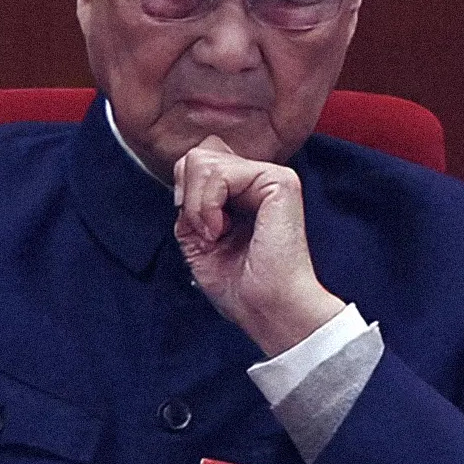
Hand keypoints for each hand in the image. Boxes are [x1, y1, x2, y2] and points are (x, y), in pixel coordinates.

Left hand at [172, 136, 345, 355]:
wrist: (267, 310)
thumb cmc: (239, 287)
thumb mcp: (197, 237)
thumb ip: (190, 202)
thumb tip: (184, 177)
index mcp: (243, 193)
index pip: (199, 163)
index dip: (185, 192)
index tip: (195, 230)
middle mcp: (258, 180)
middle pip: (199, 154)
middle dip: (188, 196)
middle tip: (206, 233)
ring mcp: (271, 177)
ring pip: (203, 159)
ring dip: (197, 205)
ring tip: (216, 234)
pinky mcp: (279, 181)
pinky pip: (220, 172)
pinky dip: (207, 205)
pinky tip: (221, 230)